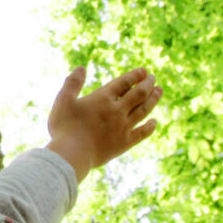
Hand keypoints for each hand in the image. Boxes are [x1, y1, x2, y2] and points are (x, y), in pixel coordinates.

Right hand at [44, 66, 162, 181]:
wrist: (72, 154)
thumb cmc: (65, 127)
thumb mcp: (63, 101)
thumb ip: (72, 83)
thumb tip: (81, 68)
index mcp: (103, 98)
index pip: (123, 83)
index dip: (135, 75)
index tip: (144, 71)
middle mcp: (117, 110)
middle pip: (138, 94)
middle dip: (147, 84)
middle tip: (153, 78)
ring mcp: (123, 127)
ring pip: (143, 110)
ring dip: (153, 100)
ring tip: (159, 91)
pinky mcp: (124, 143)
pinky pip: (142, 133)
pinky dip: (149, 127)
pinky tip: (154, 123)